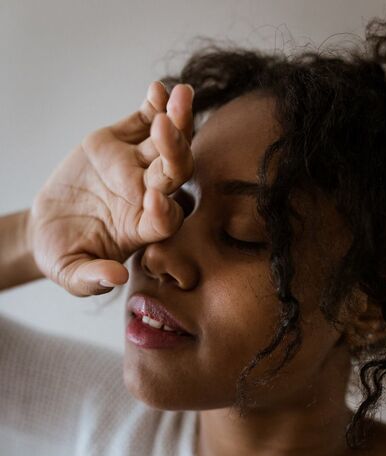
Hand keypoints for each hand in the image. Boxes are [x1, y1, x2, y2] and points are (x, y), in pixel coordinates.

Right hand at [29, 81, 193, 296]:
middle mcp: (146, 195)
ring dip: (176, 121)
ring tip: (180, 96)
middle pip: (173, 174)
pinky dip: (152, 105)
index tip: (154, 201)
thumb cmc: (63, 255)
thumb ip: (91, 279)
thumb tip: (115, 277)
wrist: (48, 226)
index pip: (165, 221)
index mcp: (142, 229)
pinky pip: (142, 121)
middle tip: (169, 131)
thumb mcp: (71, 273)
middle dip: (175, 153)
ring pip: (165, 143)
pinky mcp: (118, 142)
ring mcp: (135, 166)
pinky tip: (158, 89)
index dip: (164, 211)